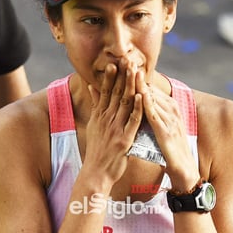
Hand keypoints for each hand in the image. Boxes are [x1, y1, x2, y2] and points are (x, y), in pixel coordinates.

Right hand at [84, 60, 142, 184]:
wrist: (96, 172)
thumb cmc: (97, 150)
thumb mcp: (93, 125)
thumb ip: (95, 105)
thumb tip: (92, 86)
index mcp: (100, 116)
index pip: (105, 92)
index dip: (111, 77)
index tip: (115, 62)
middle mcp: (106, 120)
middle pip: (115, 94)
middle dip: (122, 76)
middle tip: (127, 59)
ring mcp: (115, 129)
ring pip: (124, 103)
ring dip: (130, 86)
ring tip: (135, 70)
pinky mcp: (124, 140)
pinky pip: (132, 121)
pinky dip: (136, 108)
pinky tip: (140, 96)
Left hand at [135, 71, 199, 190]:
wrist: (182, 169)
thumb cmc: (168, 149)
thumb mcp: (159, 127)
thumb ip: (151, 114)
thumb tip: (140, 101)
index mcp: (168, 108)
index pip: (149, 88)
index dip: (136, 76)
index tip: (124, 63)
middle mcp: (170, 110)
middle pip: (151, 89)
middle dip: (138, 75)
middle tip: (125, 58)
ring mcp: (169, 120)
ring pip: (153, 98)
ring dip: (142, 84)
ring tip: (130, 69)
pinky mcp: (166, 131)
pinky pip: (156, 116)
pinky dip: (148, 104)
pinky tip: (141, 95)